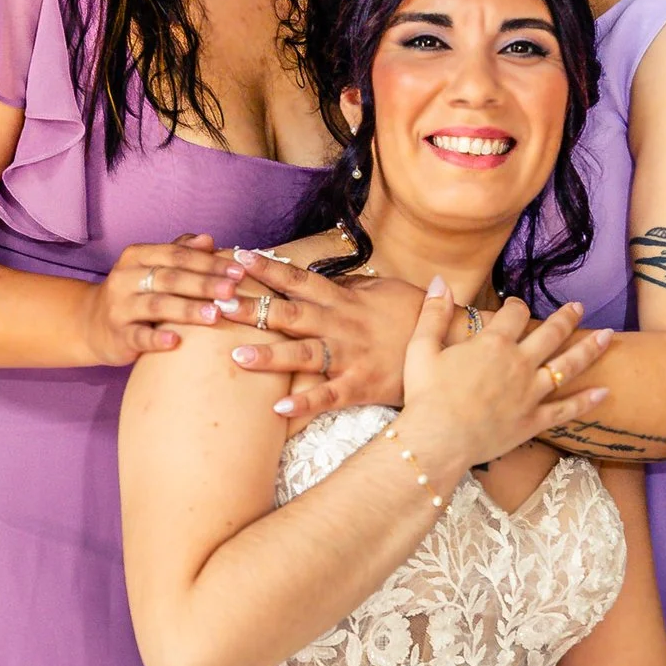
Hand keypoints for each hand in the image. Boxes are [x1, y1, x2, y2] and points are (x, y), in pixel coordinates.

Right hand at [83, 235, 253, 365]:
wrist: (91, 324)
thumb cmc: (134, 293)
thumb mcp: (153, 268)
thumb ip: (180, 252)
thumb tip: (208, 239)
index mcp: (137, 256)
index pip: (176, 255)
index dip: (208, 262)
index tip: (239, 270)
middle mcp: (125, 277)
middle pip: (169, 278)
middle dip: (203, 283)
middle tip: (232, 291)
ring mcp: (119, 307)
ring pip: (156, 305)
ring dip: (187, 309)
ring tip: (215, 315)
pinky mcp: (117, 335)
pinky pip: (138, 336)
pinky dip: (156, 338)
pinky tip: (176, 341)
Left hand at [224, 251, 429, 416]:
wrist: (451, 344)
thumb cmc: (412, 315)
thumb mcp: (380, 290)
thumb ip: (346, 286)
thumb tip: (318, 278)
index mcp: (343, 300)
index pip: (298, 279)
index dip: (267, 269)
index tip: (235, 258)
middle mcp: (341, 325)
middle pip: (289, 315)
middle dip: (251, 309)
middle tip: (215, 305)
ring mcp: (350, 356)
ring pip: (303, 355)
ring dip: (269, 356)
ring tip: (235, 357)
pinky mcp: (361, 385)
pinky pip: (329, 395)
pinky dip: (305, 402)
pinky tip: (278, 408)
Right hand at [395, 284, 611, 474]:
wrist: (438, 441)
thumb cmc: (426, 396)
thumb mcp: (421, 348)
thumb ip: (433, 313)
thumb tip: (440, 281)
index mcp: (494, 343)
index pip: (514, 314)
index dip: (516, 305)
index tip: (516, 305)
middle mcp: (519, 363)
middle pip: (551, 333)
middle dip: (566, 317)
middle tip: (578, 306)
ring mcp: (531, 393)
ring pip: (568, 365)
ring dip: (589, 348)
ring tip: (608, 335)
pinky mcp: (534, 420)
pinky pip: (566, 409)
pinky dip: (587, 401)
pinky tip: (605, 392)